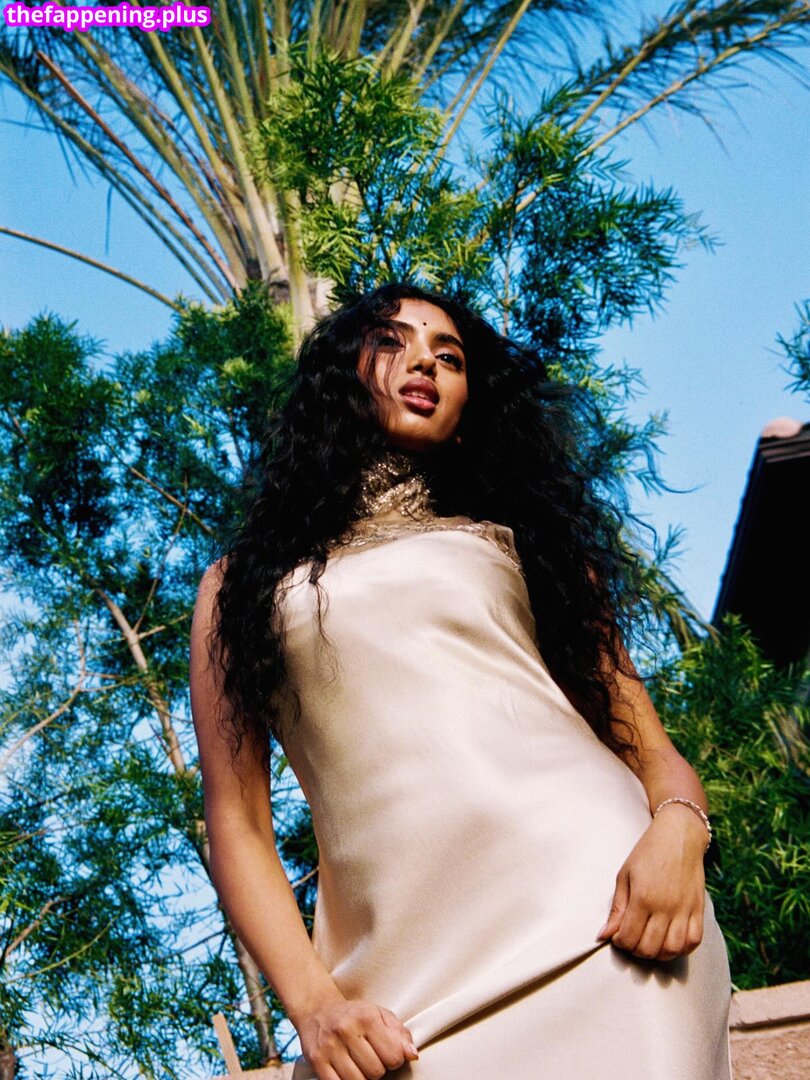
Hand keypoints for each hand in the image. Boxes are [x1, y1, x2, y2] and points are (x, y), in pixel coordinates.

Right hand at [297, 995, 418, 1079]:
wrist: (318, 1010)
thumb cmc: (354, 1015)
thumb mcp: (380, 1015)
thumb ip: (400, 1034)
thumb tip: (412, 1055)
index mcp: (366, 1017)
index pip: (393, 1057)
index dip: (394, 1059)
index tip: (387, 1053)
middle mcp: (346, 1029)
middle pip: (376, 1072)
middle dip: (377, 1069)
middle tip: (371, 1058)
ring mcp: (330, 1046)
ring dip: (362, 1078)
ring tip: (359, 1064)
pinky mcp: (317, 1060)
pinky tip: (347, 1071)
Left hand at [596, 805, 707, 961]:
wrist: (678, 836)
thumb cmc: (647, 853)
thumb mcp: (625, 875)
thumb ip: (616, 908)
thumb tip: (603, 935)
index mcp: (643, 896)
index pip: (629, 937)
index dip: (619, 942)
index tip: (618, 935)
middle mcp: (665, 906)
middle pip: (649, 948)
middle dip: (636, 950)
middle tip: (632, 939)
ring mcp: (684, 909)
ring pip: (672, 950)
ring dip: (658, 954)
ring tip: (649, 942)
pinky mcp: (699, 909)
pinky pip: (693, 941)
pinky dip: (681, 948)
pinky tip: (670, 940)